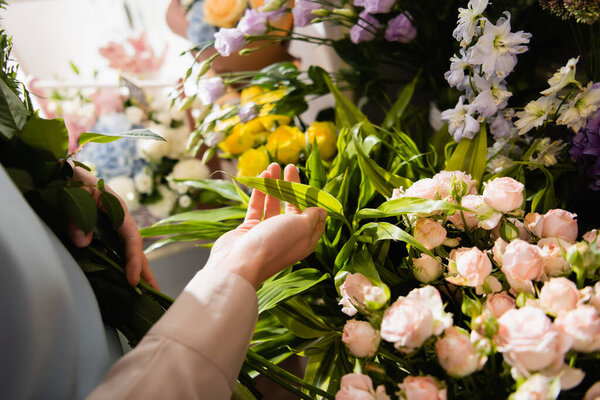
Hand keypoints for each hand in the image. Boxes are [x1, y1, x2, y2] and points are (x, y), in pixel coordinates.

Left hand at [68, 164, 158, 289]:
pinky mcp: (102, 232)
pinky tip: (121, 281)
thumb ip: (78, 217)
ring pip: (128, 252)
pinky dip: (120, 267)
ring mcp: (112, 227)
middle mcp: (119, 221)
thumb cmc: (70, 178)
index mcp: (118, 210)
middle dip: (147, 273)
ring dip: (136, 272)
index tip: (133, 282)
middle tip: (156, 295)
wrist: (61, 171)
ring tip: (145, 294)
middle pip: (137, 250)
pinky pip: (114, 252)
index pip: (132, 239)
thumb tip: (83, 244)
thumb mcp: (73, 193)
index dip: (134, 261)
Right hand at [204, 163, 326, 288]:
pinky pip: (257, 207)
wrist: (240, 262)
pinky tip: (261, 176)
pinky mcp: (250, 229)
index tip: (312, 184)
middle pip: (293, 207)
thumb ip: (312, 216)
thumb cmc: (275, 243)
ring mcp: (267, 232)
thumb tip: (323, 211)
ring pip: (273, 204)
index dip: (314, 200)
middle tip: (290, 167)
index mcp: (305, 239)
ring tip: (273, 166)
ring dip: (274, 185)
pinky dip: (259, 192)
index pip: (314, 218)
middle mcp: (288, 236)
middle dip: (292, 186)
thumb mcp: (302, 226)